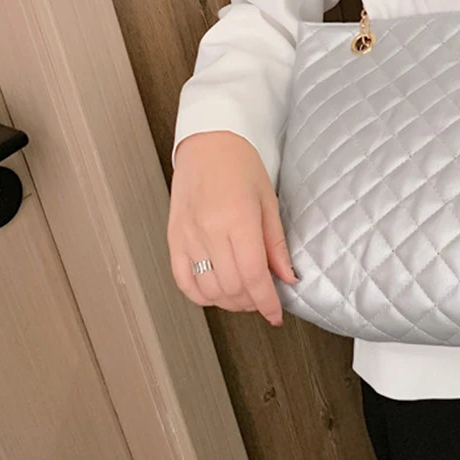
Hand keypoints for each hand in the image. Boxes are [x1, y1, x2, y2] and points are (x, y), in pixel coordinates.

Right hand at [168, 131, 297, 326]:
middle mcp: (208, 231)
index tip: (276, 315)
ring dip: (229, 301)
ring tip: (245, 295)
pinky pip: (183, 281)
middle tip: (264, 299)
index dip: (266, 302)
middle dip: (252, 302)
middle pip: (231, 287)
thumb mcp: (269, 200)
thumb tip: (287, 278)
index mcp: (237, 218)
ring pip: (207, 290)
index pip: (253, 275)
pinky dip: (202, 295)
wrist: (208, 144)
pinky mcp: (172, 240)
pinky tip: (218, 291)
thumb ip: (276, 244)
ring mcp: (186, 237)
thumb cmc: (241, 166)